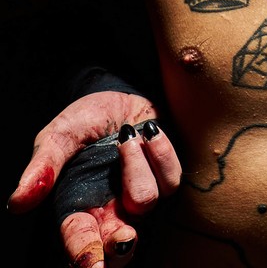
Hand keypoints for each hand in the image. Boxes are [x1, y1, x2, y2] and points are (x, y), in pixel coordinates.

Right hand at [7, 91, 181, 265]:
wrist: (119, 94)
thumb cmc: (85, 119)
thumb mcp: (58, 136)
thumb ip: (43, 168)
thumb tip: (18, 201)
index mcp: (78, 206)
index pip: (80, 239)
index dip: (85, 254)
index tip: (92, 265)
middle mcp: (110, 209)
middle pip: (119, 246)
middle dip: (120, 244)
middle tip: (123, 236)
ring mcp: (138, 196)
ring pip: (146, 202)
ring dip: (135, 165)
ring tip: (124, 137)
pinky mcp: (164, 179)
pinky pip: (170, 179)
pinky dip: (159, 152)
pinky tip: (147, 131)